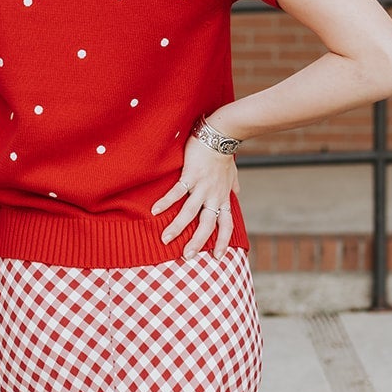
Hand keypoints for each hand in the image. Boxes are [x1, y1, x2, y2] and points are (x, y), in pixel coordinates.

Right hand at [151, 137, 236, 258]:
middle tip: (186, 257)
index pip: (226, 225)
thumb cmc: (224, 153)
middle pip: (207, 225)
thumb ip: (233, 184)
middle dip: (197, 242)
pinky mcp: (191, 175)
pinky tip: (154, 211)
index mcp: (223, 197)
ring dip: (178, 227)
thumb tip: (237, 191)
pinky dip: (166, 202)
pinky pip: (177, 192)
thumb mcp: (232, 173)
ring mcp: (202, 186)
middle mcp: (214, 196)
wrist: (222, 134)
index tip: (217, 257)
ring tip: (165, 239)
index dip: (223, 242)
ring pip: (190, 212)